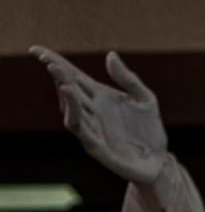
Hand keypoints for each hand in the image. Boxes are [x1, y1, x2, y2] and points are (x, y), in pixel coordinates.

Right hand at [31, 47, 167, 187]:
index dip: (55, 62)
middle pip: (68, 91)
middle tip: (49, 62)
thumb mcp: (145, 99)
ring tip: (64, 83)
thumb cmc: (150, 129)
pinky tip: (76, 110)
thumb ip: (128, 79)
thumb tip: (110, 55)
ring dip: (67, 98)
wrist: (159, 160)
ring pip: (72, 113)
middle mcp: (91, 112)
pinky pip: (84, 134)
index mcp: (99, 96)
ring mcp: (93, 130)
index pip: (72, 75)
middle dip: (58, 77)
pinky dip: (78, 121)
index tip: (37, 50)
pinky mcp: (99, 149)